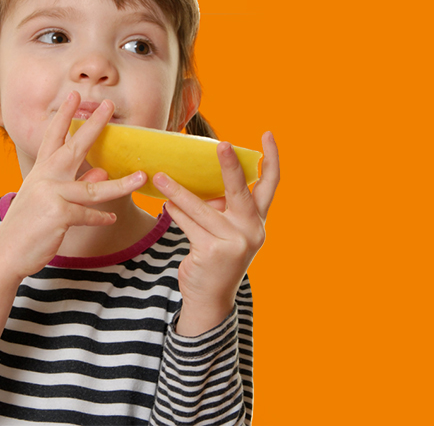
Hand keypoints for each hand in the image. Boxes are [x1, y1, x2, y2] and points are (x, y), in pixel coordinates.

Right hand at [0, 91, 146, 278]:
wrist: (7, 254)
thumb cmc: (30, 226)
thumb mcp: (50, 200)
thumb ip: (75, 185)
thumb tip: (100, 172)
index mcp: (42, 172)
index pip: (54, 137)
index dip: (65, 116)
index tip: (75, 95)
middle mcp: (45, 178)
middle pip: (74, 147)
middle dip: (94, 125)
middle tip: (109, 105)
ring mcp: (50, 195)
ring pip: (94, 188)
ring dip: (121, 184)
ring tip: (141, 177)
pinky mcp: (57, 214)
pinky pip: (88, 214)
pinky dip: (100, 217)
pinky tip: (110, 218)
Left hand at [153, 131, 279, 335]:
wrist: (210, 299)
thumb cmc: (217, 256)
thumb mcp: (227, 230)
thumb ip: (221, 206)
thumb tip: (197, 177)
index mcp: (258, 220)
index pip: (271, 184)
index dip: (271, 158)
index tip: (268, 133)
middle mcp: (252, 230)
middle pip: (240, 191)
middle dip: (230, 166)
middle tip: (221, 144)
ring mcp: (234, 242)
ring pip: (202, 208)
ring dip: (179, 191)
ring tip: (161, 176)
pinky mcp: (213, 251)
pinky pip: (189, 224)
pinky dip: (175, 212)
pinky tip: (165, 203)